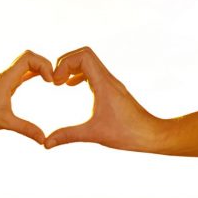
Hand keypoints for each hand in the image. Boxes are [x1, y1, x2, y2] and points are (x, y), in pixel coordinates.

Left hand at [0, 50, 53, 143]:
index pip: (27, 58)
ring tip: (51, 81)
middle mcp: (7, 74)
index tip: (49, 81)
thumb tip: (43, 139)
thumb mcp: (5, 123)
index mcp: (7, 79)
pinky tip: (43, 81)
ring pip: (27, 62)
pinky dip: (36, 72)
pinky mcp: (8, 83)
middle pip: (29, 56)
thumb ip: (26, 129)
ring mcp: (7, 78)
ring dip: (41, 67)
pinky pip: (24, 71)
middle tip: (53, 80)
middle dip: (44, 64)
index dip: (43, 65)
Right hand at [44, 47, 160, 150]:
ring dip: (72, 67)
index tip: (55, 82)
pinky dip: (79, 74)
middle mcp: (108, 79)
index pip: (83, 56)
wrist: (152, 135)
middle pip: (84, 54)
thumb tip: (46, 144)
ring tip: (60, 83)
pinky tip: (71, 87)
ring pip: (89, 62)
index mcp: (104, 84)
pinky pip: (93, 72)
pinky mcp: (112, 89)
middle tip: (55, 81)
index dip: (65, 63)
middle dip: (65, 62)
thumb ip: (68, 136)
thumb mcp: (94, 134)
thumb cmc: (127, 134)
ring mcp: (111, 83)